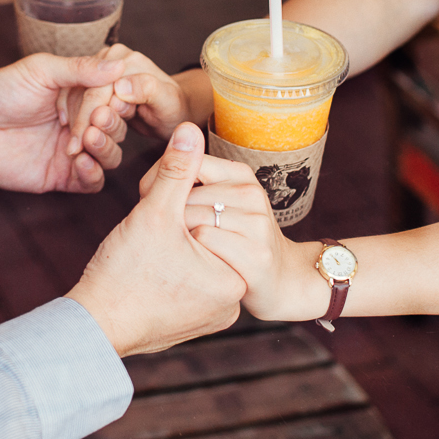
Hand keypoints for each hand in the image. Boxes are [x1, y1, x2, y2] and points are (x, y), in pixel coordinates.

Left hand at [0, 53, 131, 193]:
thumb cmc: (1, 91)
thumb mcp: (41, 71)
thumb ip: (80, 69)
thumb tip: (119, 66)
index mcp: (80, 95)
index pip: (114, 99)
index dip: (119, 101)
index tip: (114, 100)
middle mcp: (81, 122)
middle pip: (116, 129)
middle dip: (112, 126)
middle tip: (97, 120)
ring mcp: (73, 150)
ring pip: (110, 156)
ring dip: (106, 148)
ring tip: (88, 139)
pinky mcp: (62, 176)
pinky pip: (92, 182)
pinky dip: (93, 174)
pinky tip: (81, 162)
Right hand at [70, 124, 245, 354]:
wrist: (92, 328)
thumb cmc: (122, 275)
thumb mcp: (153, 213)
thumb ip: (176, 170)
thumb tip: (191, 129)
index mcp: (235, 277)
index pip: (211, 217)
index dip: (175, 209)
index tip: (151, 227)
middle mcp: (232, 303)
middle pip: (205, 240)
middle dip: (173, 230)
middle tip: (144, 244)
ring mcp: (213, 317)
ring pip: (194, 259)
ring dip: (170, 248)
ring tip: (142, 258)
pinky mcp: (192, 323)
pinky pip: (185, 283)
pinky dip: (167, 272)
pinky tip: (145, 274)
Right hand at [76, 48, 212, 141]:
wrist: (173, 110)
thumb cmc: (174, 109)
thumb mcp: (167, 102)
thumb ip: (148, 90)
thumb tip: (121, 86)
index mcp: (127, 60)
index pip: (98, 90)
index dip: (87, 118)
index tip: (78, 145)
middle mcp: (111, 59)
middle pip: (85, 93)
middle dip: (79, 123)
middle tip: (72, 151)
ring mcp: (101, 69)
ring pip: (78, 97)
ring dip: (74, 123)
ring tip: (73, 149)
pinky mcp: (96, 81)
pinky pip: (78, 99)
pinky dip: (74, 118)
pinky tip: (74, 138)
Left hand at [141, 155, 326, 322]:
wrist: (282, 279)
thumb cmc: (238, 239)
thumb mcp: (221, 202)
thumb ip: (192, 181)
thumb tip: (161, 159)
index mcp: (241, 175)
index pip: (189, 162)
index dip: (164, 182)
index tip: (157, 202)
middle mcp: (251, 193)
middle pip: (184, 193)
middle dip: (165, 212)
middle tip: (168, 234)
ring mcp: (256, 223)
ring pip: (190, 217)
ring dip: (177, 235)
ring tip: (182, 249)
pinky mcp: (255, 254)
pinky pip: (203, 241)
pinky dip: (193, 253)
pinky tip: (199, 263)